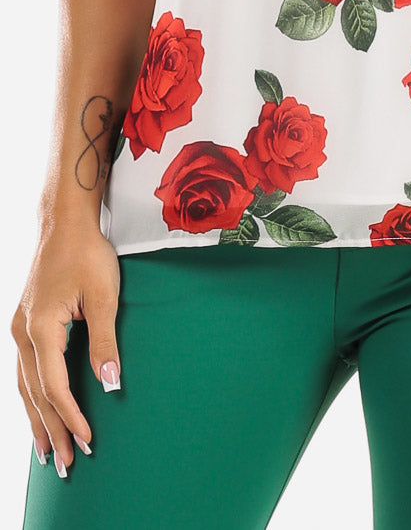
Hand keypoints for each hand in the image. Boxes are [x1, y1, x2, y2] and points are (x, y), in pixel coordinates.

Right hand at [10, 222, 121, 477]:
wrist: (64, 225)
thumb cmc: (87, 254)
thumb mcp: (104, 296)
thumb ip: (105, 342)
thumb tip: (110, 385)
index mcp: (41, 330)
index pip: (55, 387)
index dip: (72, 416)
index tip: (89, 440)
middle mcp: (22, 334)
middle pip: (35, 394)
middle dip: (51, 431)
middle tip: (66, 465)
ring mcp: (19, 330)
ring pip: (24, 386)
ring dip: (37, 420)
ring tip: (47, 452)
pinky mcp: (25, 325)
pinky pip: (25, 371)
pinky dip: (32, 397)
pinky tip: (38, 411)